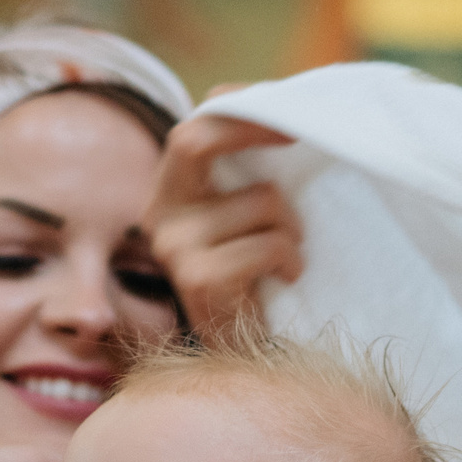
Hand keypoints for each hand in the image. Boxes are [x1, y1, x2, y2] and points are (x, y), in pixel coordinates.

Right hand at [143, 113, 302, 332]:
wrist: (241, 353)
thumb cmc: (254, 278)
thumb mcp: (246, 216)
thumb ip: (251, 172)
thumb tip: (296, 110)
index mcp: (172, 190)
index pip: (196, 124)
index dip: (241, 107)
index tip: (290, 115)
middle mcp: (160, 212)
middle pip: (195, 139)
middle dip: (254, 128)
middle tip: (300, 138)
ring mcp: (174, 246)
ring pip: (261, 199)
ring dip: (292, 226)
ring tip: (289, 253)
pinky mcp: (198, 278)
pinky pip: (269, 244)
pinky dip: (290, 258)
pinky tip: (286, 277)